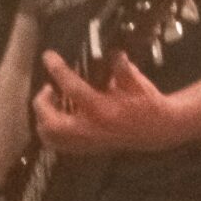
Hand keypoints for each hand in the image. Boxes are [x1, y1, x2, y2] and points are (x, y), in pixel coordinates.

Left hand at [32, 50, 189, 155]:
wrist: (158, 130)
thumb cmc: (148, 104)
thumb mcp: (137, 82)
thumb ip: (122, 68)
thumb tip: (112, 52)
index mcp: (103, 108)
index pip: (72, 87)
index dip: (58, 70)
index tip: (48, 56)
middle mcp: (90, 127)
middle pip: (50, 121)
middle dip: (42, 103)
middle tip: (48, 88)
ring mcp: (87, 140)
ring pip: (50, 136)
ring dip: (43, 118)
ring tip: (49, 103)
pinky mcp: (87, 148)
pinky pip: (58, 144)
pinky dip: (50, 132)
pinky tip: (56, 119)